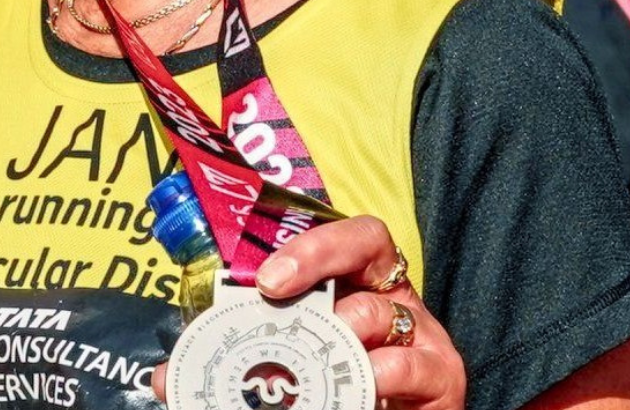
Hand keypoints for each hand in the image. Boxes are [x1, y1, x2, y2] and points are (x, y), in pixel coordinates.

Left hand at [257, 216, 463, 409]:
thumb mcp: (305, 349)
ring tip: (307, 354)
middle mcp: (396, 299)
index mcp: (364, 285)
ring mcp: (423, 334)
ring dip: (332, 330)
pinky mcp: (441, 376)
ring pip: (374, 312)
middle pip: (365, 253)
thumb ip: (267, 334)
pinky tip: (351, 389)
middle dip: (312, 265)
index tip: (268, 277)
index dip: (312, 245)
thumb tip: (188, 355)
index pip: (352, 238)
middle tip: (272, 292)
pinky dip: (369, 376)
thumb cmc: (340, 385)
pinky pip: (403, 365)